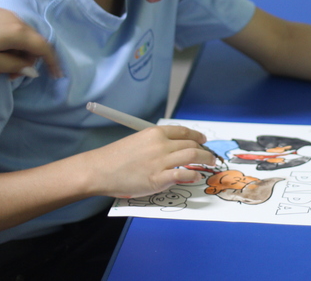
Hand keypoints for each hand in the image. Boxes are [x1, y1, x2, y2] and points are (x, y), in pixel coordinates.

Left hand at [0, 3, 61, 78]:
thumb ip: (15, 66)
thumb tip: (32, 69)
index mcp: (19, 33)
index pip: (43, 48)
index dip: (52, 62)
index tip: (56, 75)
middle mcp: (16, 20)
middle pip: (31, 43)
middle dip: (24, 62)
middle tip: (8, 77)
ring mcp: (5, 14)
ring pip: (18, 38)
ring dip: (13, 55)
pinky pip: (8, 30)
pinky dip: (6, 45)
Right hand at [83, 125, 215, 198]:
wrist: (99, 169)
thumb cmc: (115, 157)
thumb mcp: (138, 141)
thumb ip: (156, 143)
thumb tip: (174, 148)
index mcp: (155, 132)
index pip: (183, 131)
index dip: (197, 136)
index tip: (203, 140)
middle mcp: (161, 145)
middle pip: (192, 144)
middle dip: (205, 150)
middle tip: (211, 156)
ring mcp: (160, 162)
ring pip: (193, 157)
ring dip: (205, 160)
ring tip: (210, 164)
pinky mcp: (158, 179)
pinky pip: (184, 174)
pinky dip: (194, 175)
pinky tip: (197, 176)